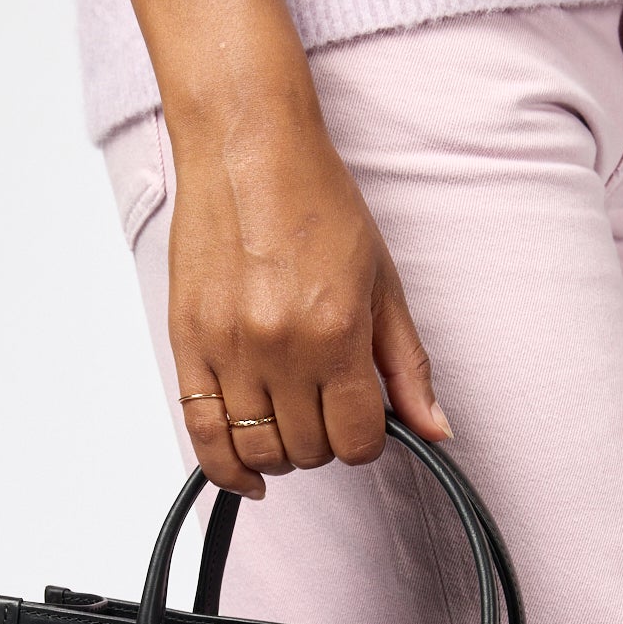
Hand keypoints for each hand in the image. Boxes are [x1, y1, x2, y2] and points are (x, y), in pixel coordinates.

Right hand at [166, 80, 451, 499]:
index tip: (366, 420)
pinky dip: (225, 468)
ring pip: (258, 450)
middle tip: (328, 409)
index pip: (358, 440)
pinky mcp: (187, 343)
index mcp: (336, 333)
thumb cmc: (318, 204)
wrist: (247, 150)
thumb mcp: (383, 283)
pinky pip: (201, 434)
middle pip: (309, 450)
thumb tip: (435, 432)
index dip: (369, 441)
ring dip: (282, 454)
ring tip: (291, 424)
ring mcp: (228, 349)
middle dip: (327, 442)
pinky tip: (247, 473)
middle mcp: (279, 348)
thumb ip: (407, 366)